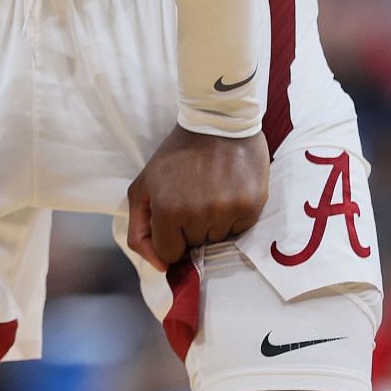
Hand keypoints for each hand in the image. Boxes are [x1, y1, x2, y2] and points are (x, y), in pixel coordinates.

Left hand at [126, 124, 267, 267]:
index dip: (170, 238)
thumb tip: (162, 267)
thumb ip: (139, 230)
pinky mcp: (251, 206)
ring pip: (218, 241)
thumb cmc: (176, 156)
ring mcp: (227, 211)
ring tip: (211, 192)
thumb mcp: (143, 187)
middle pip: (195, 247)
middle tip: (193, 195)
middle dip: (191, 229)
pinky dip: (234, 217)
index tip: (173, 216)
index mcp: (168, 209)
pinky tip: (228, 191)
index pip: (169, 254)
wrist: (217, 123)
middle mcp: (198, 214)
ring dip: (213, 223)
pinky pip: (240, 230)